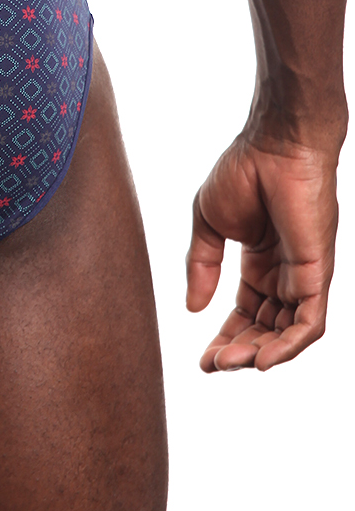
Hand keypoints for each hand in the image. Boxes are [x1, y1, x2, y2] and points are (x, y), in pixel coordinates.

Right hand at [185, 133, 339, 370]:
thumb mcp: (208, 223)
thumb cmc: (243, 170)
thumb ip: (201, 265)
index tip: (203, 360)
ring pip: (287, 333)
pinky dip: (288, 346)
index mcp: (260, 262)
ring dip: (259, 354)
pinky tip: (262, 359)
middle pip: (266, 329)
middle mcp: (285, 274)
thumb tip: (193, 308)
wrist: (273, 145)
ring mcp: (304, 276)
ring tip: (230, 363)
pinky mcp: (318, 274)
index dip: (226, 337)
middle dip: (239, 351)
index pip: (247, 313)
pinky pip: (309, 323)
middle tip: (214, 365)